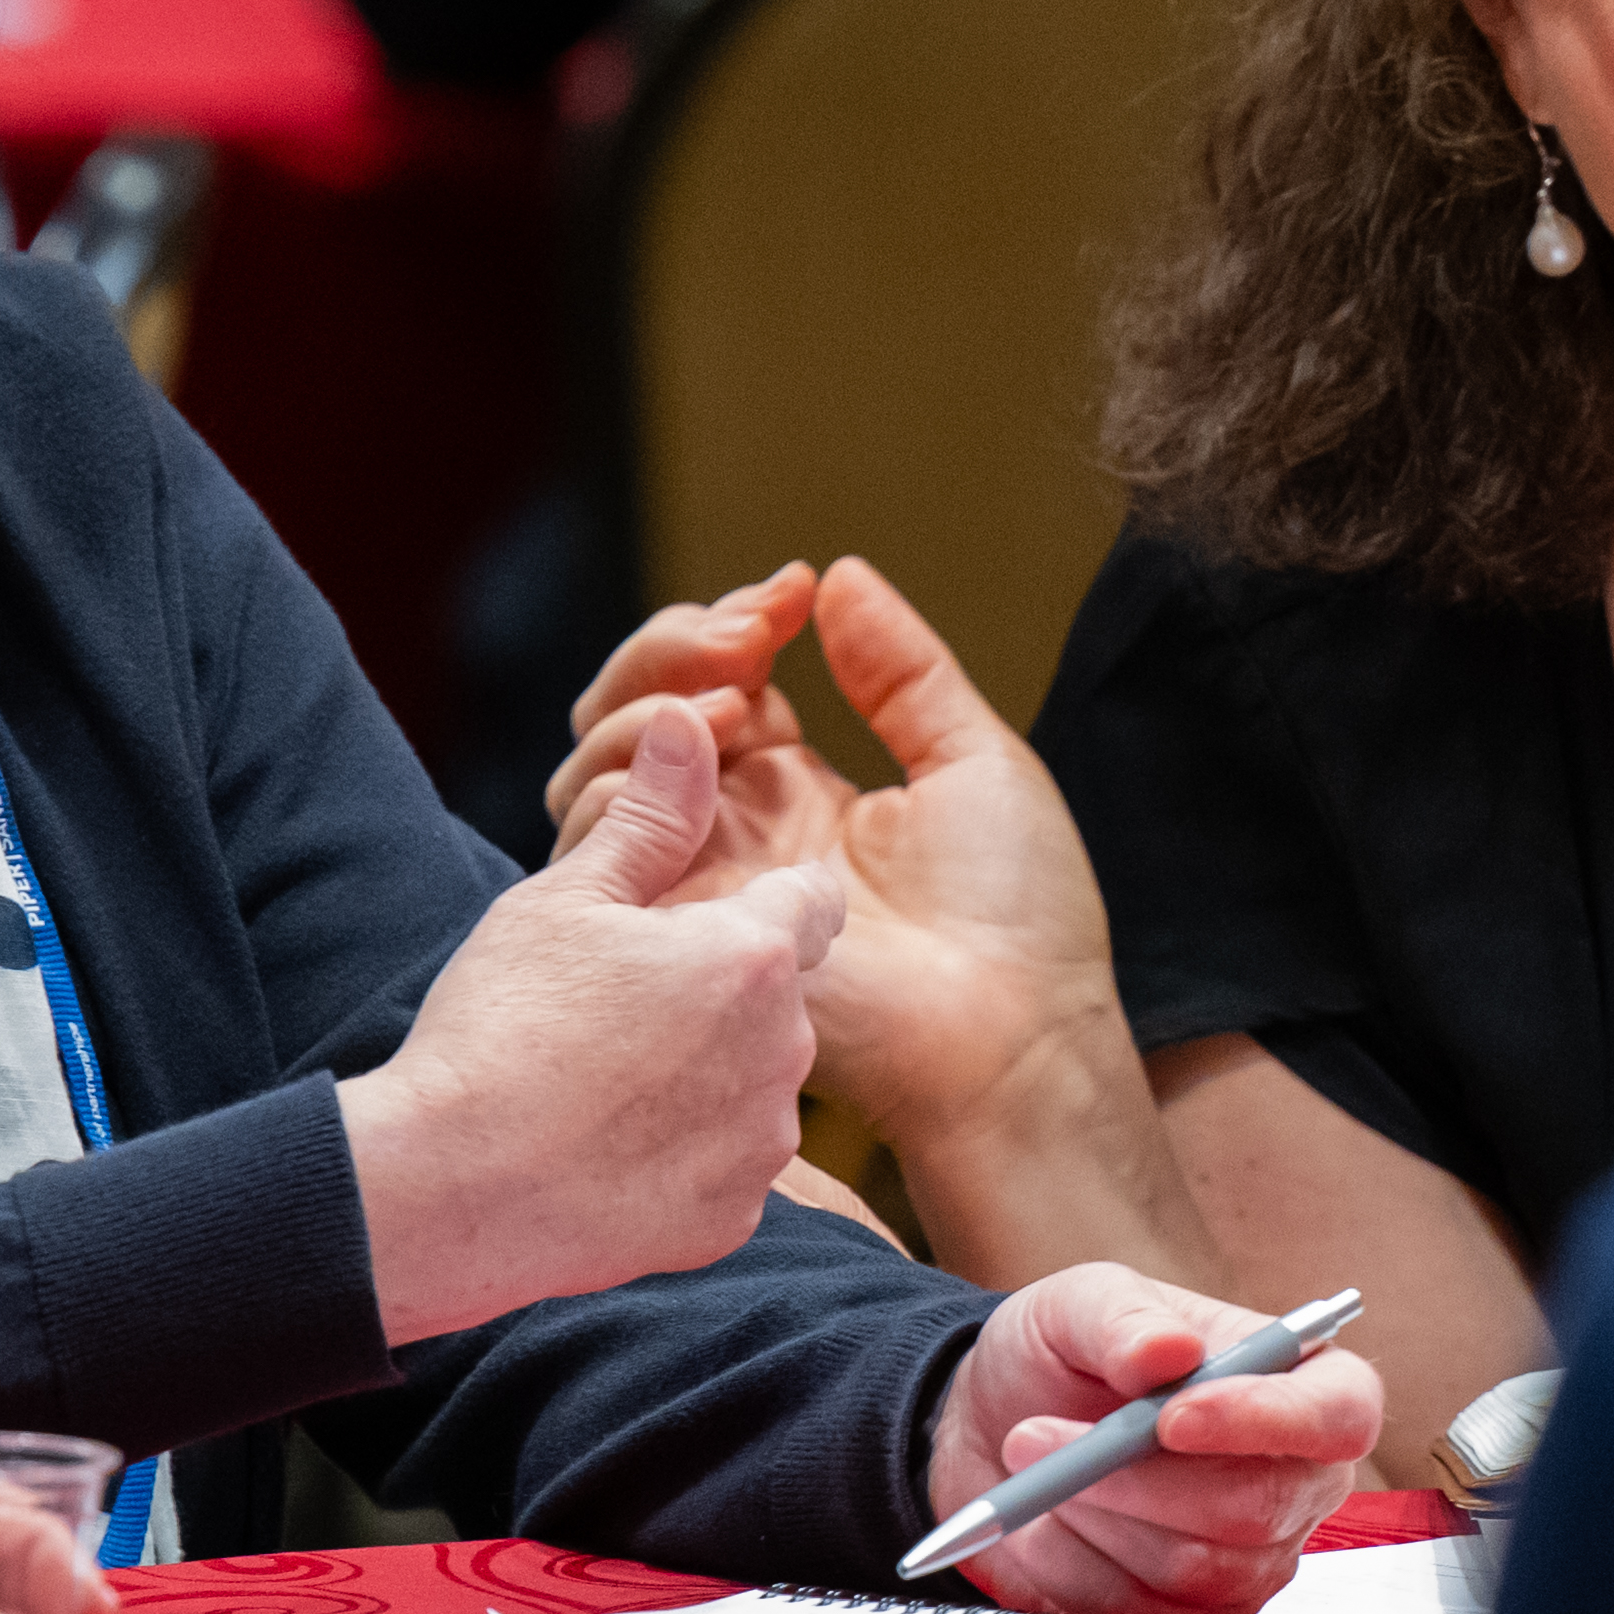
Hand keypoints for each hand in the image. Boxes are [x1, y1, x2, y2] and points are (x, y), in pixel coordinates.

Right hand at [342, 693, 845, 1343]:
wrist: (449, 1189)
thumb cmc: (501, 1028)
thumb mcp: (567, 900)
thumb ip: (649, 816)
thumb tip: (693, 722)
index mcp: (752, 956)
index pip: (808, 897)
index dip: (754, 897)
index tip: (692, 918)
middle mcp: (782, 1051)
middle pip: (778, 997)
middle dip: (721, 991)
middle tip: (620, 1005)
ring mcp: (761, 1144)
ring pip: (756, 1084)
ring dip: (707, 1074)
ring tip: (604, 1080)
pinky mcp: (731, 1218)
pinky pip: (727, 1169)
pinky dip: (684, 1156)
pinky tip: (607, 1150)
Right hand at [558, 558, 1122, 1162]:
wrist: (1010, 1036)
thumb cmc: (1017, 915)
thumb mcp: (973, 760)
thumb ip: (900, 671)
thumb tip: (839, 577)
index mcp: (795, 787)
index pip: (713, 682)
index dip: (729, 623)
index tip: (790, 594)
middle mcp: (731, 830)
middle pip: (637, 715)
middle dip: (671, 649)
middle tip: (748, 634)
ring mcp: (697, 879)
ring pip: (599, 770)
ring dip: (647, 703)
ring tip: (734, 697)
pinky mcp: (675, 929)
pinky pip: (595, 845)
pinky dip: (628, 774)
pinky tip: (709, 747)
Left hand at [924, 1262, 1386, 1613]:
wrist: (1004, 1426)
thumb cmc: (1071, 1357)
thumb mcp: (1082, 1304)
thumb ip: (1124, 1318)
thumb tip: (1170, 1349)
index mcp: (1306, 1386)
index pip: (1341, 1415)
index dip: (1268, 1420)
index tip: (1171, 1416)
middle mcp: (1300, 1485)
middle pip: (1258, 1509)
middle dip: (1137, 1480)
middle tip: (1033, 1435)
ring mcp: (1254, 1565)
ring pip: (1192, 1568)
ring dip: (1091, 1514)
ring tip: (1035, 1463)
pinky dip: (1069, 1565)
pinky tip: (1046, 1521)